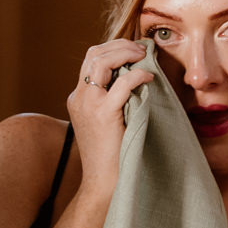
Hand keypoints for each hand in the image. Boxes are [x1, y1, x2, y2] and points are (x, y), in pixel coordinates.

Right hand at [66, 40, 154, 200]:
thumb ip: (113, 100)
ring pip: (101, 60)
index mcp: (78, 98)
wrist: (103, 183)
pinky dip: (137, 75)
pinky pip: (122, 83)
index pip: (91, 61)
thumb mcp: (106, 122)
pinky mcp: (103, 114)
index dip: (112, 49)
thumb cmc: (111, 155)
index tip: (133, 51)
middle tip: (140, 48)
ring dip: (124, 52)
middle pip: (93, 54)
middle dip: (119, 45)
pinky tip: (149, 79)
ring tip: (143, 56)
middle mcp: (79, 97)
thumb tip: (136, 79)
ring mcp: (88, 104)